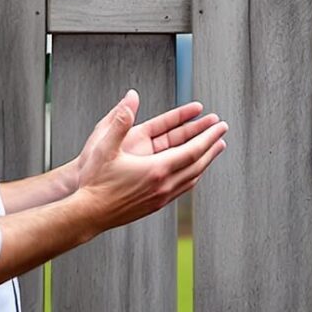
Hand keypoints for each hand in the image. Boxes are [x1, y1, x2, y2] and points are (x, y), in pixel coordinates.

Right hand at [72, 91, 226, 231]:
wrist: (89, 213)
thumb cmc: (96, 181)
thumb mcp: (105, 147)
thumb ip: (119, 121)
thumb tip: (131, 98)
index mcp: (156, 169)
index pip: (192, 150)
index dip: (208, 137)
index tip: (220, 126)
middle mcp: (163, 185)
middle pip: (197, 164)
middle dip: (212, 147)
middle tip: (222, 135)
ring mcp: (161, 197)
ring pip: (192, 178)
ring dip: (205, 162)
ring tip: (212, 151)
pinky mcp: (156, 205)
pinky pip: (182, 188)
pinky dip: (193, 176)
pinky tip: (192, 172)